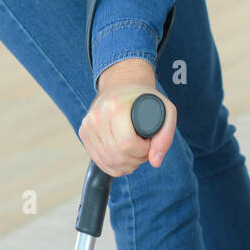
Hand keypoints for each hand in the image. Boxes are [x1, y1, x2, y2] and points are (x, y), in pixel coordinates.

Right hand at [79, 60, 176, 174]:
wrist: (120, 84)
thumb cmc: (143, 98)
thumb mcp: (165, 110)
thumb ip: (165, 137)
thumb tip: (155, 161)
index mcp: (115, 107)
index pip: (127, 144)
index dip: (143, 150)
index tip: (149, 142)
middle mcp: (98, 117)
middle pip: (118, 156)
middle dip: (137, 159)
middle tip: (144, 148)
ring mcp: (88, 126)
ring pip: (109, 162)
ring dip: (126, 164)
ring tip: (135, 151)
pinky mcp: (83, 134)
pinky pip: (99, 161)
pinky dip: (115, 165)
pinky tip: (124, 156)